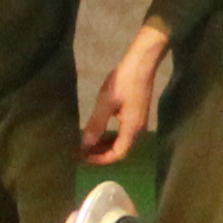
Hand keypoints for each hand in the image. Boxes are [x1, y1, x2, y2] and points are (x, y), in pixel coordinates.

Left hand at [80, 28, 166, 164]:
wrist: (141, 64)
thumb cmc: (124, 81)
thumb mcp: (106, 102)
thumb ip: (96, 125)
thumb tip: (85, 145)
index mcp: (132, 129)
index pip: (117, 154)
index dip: (100, 159)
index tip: (83, 157)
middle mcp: (138, 130)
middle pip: (120, 150)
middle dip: (101, 154)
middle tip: (81, 152)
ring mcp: (138, 122)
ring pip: (122, 142)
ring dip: (105, 145)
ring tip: (87, 144)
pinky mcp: (136, 115)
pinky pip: (123, 133)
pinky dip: (110, 136)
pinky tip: (99, 131)